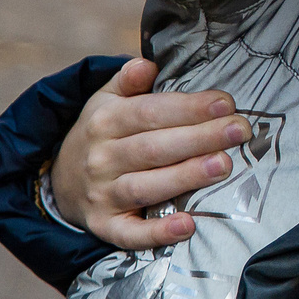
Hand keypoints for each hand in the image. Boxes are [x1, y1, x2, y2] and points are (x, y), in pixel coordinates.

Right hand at [48, 58, 246, 249]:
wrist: (59, 179)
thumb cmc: (102, 134)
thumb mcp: (106, 99)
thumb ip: (128, 80)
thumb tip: (146, 64)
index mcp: (105, 121)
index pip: (150, 112)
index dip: (188, 108)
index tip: (226, 103)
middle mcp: (102, 158)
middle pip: (154, 148)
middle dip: (200, 138)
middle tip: (239, 131)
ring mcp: (102, 195)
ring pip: (145, 187)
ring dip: (185, 177)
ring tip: (223, 166)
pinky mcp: (105, 227)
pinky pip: (130, 234)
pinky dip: (157, 233)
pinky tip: (187, 226)